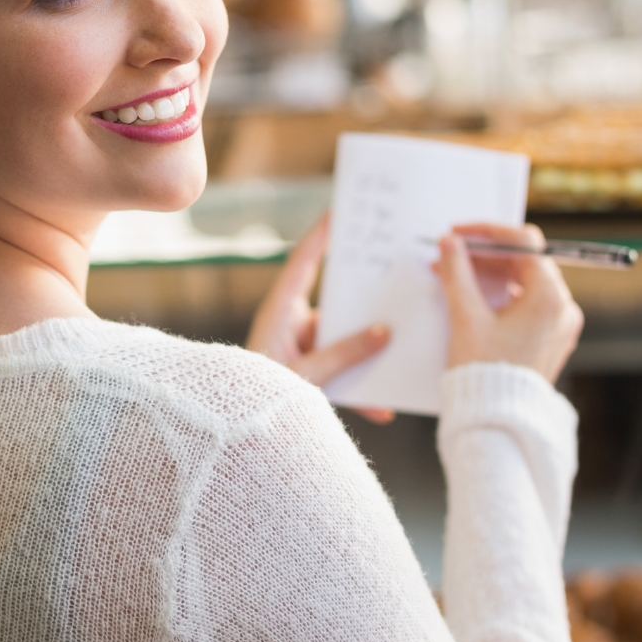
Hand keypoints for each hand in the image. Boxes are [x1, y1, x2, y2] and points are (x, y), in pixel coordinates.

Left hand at [247, 214, 394, 422]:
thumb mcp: (306, 375)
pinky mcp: (309, 370)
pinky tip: (382, 411)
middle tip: (392, 270)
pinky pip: (341, 371)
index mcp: (280, 312)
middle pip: (334, 300)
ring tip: (402, 347)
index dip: (320, 236)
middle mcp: (291, 324)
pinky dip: (360, 391)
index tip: (339, 211)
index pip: (304, 263)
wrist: (239, 431)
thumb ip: (343, 355)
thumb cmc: (257, 396)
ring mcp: (301, 347)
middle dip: (364, 295)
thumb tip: (384, 333)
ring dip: (368, 352)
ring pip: (343, 340)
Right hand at [434, 223, 583, 382]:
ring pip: (524, 281)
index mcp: (549, 298)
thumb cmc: (484, 372)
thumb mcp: (466, 316)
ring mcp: (558, 325)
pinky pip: (526, 302)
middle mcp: (562, 308)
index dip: (488, 232)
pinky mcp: (548, 338)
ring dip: (489, 273)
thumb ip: (457, 272)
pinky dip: (500, 293)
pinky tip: (471, 295)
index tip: (459, 233)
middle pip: (525, 260)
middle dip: (485, 254)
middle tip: (450, 253)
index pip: (524, 242)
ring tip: (453, 274)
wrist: (498, 422)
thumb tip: (449, 243)